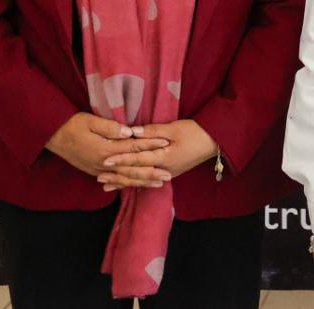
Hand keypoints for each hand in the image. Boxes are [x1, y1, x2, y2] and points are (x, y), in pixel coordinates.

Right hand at [45, 112, 169, 179]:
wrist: (53, 137)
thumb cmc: (73, 125)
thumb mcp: (90, 121)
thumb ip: (110, 127)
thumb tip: (130, 132)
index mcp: (105, 149)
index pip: (133, 148)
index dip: (151, 146)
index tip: (166, 144)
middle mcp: (104, 163)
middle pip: (132, 169)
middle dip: (151, 172)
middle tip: (168, 175)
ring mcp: (99, 170)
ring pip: (124, 178)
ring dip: (142, 181)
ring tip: (158, 184)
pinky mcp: (95, 172)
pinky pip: (114, 181)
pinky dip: (127, 184)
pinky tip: (136, 186)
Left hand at [97, 119, 218, 190]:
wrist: (215, 142)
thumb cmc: (195, 132)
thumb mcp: (175, 128)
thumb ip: (153, 131)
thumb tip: (132, 132)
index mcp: (164, 158)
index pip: (138, 159)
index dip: (120, 159)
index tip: (104, 160)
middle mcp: (164, 169)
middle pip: (136, 172)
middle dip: (117, 174)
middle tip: (99, 176)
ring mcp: (168, 173)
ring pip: (141, 179)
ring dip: (123, 181)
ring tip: (107, 185)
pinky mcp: (171, 172)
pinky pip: (149, 179)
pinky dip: (136, 181)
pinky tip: (127, 184)